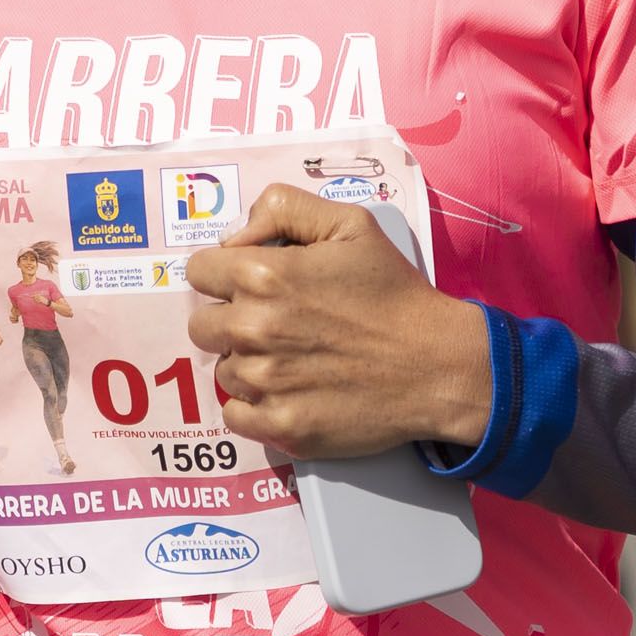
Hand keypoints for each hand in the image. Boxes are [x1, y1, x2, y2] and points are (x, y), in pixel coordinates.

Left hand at [182, 185, 493, 458]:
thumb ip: (283, 208)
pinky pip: (235, 416)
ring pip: (222, 372)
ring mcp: (265, 383)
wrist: (437, 364)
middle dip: (230, 321)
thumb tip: (235, 235)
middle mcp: (254, 329)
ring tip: (295, 360)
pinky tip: (289, 392)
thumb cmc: (394, 292)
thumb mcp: (350, 224)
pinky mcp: (280, 427)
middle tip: (275, 325)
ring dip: (248, 366)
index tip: (251, 285)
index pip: (199, 272)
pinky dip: (255, 407)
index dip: (224, 274)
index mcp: (263, 275)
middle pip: (202, 326)